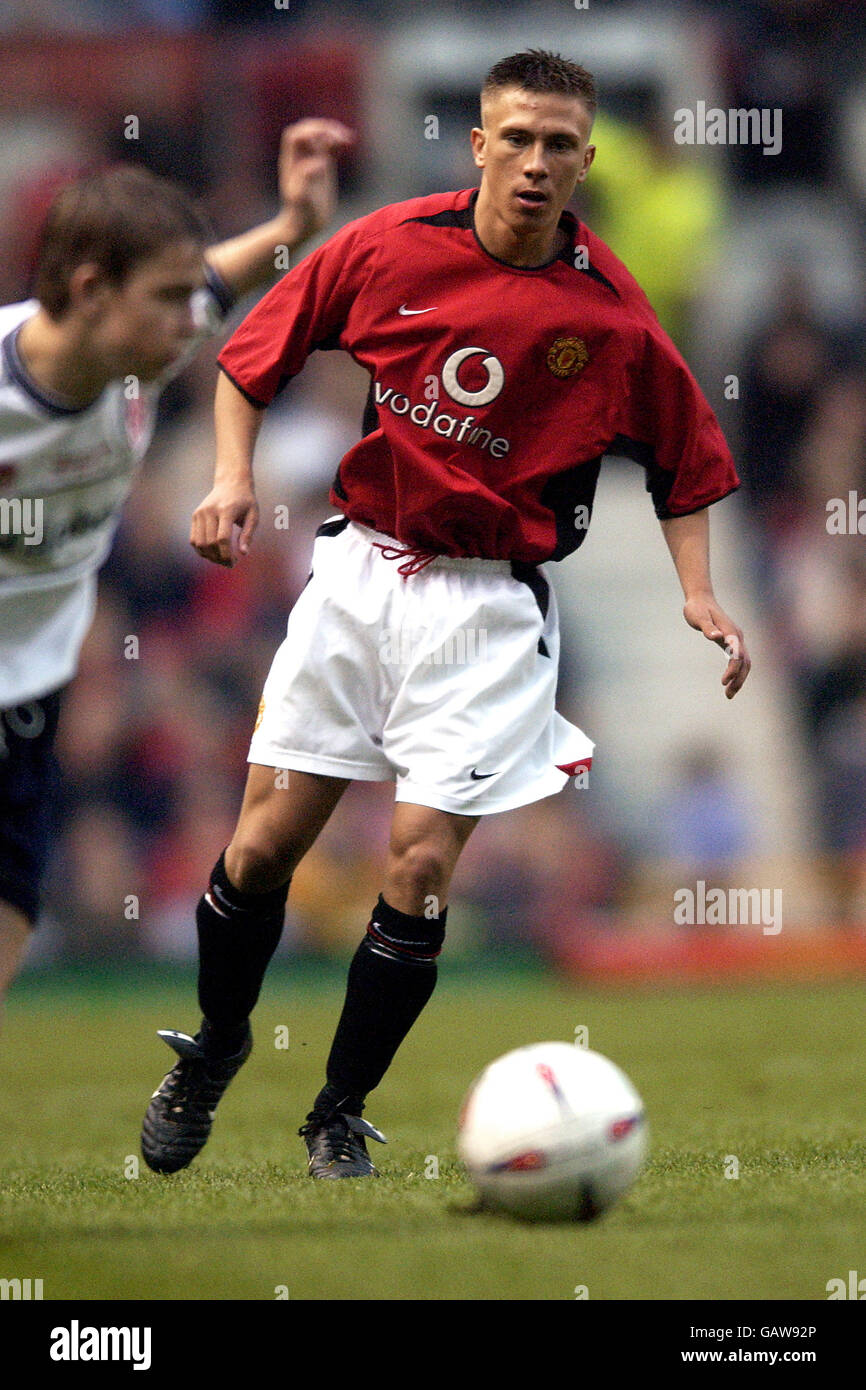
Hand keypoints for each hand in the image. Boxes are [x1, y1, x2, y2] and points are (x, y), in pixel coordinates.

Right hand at [190, 481, 258, 566]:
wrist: (231, 483)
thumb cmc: (245, 501)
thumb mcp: (253, 516)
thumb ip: (248, 535)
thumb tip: (243, 554)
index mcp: (226, 510)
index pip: (222, 538)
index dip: (227, 554)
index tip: (235, 562)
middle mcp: (209, 511)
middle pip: (210, 543)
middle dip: (219, 558)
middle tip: (230, 564)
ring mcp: (200, 513)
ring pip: (199, 543)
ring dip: (209, 556)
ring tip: (221, 560)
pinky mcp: (195, 516)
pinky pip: (193, 539)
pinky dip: (201, 550)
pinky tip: (213, 554)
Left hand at [277, 118, 354, 245]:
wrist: (303, 227)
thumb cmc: (299, 216)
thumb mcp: (300, 199)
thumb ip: (305, 180)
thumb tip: (318, 163)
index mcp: (291, 162)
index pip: (296, 135)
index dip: (310, 131)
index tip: (324, 139)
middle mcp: (301, 158)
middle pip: (308, 130)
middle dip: (323, 128)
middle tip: (339, 137)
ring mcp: (313, 161)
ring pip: (321, 137)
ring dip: (333, 133)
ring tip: (348, 139)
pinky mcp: (325, 168)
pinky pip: (330, 149)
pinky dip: (339, 142)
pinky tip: (349, 142)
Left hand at [682, 595, 750, 698]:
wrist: (701, 599)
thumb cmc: (697, 608)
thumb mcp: (698, 617)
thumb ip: (707, 628)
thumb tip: (716, 637)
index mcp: (730, 632)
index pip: (737, 655)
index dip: (732, 669)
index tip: (723, 682)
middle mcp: (736, 636)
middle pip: (745, 662)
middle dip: (739, 679)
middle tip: (728, 695)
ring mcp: (736, 638)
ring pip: (744, 662)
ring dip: (739, 678)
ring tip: (729, 694)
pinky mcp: (731, 641)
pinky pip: (738, 659)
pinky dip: (736, 671)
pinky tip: (729, 681)